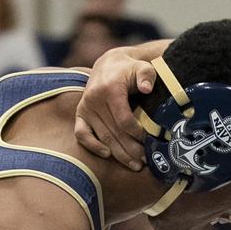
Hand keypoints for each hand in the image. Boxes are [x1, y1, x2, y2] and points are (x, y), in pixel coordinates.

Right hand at [73, 47, 156, 168]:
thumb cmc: (130, 70)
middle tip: (145, 162)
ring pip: (102, 137)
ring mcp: (86, 107)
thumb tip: (146, 88)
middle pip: (114, 132)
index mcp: (110, 89)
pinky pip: (82, 134)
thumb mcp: (142, 67)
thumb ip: (147, 75)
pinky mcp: (80, 114)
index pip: (124, 119)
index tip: (149, 142)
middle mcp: (95, 99)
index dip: (137, 134)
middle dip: (131, 149)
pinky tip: (107, 155)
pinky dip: (92, 146)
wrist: (109, 65)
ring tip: (135, 165)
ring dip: (119, 154)